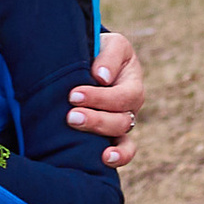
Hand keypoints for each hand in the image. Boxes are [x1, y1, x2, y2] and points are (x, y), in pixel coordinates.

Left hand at [70, 27, 143, 173]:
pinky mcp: (112, 135)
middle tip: (70, 116)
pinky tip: (105, 159)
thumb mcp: (110, 44)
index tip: (73, 95)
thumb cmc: (100, 50)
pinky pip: (124, 150)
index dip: (99, 98)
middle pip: (121, 120)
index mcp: (132, 83)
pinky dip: (119, 157)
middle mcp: (130, 106)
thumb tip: (102, 77)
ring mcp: (122, 122)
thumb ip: (109, 56)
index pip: (122, 96)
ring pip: (121, 135)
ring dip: (99, 133)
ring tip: (77, 128)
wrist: (89, 58)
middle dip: (95, 119)